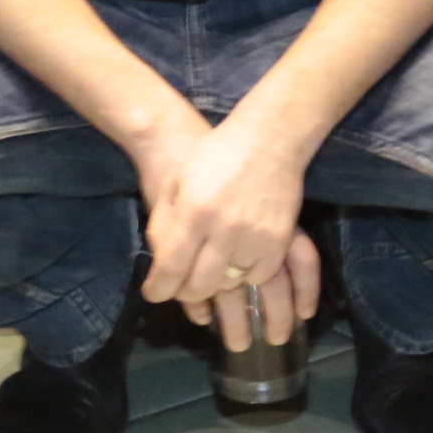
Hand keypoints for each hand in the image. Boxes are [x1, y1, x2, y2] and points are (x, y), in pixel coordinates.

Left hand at [133, 112, 323, 352]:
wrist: (267, 139)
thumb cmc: (213, 156)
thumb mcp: (177, 183)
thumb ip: (164, 224)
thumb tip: (159, 266)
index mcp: (193, 211)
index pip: (171, 267)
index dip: (159, 288)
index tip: (154, 293)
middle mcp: (223, 229)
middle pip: (200, 285)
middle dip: (186, 292)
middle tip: (181, 286)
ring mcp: (254, 237)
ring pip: (230, 285)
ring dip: (216, 283)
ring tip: (210, 270)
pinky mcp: (278, 242)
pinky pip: (258, 276)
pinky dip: (246, 275)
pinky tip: (238, 261)